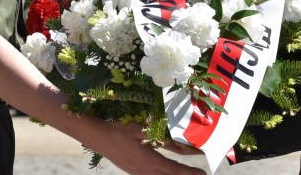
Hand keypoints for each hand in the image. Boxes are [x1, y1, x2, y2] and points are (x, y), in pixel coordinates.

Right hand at [80, 119, 203, 174]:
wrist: (97, 137)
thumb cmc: (119, 130)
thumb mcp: (141, 130)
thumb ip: (160, 138)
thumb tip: (178, 142)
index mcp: (148, 160)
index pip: (174, 170)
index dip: (189, 173)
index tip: (203, 173)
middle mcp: (144, 170)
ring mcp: (137, 173)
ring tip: (187, 174)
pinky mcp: (133, 171)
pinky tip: (166, 173)